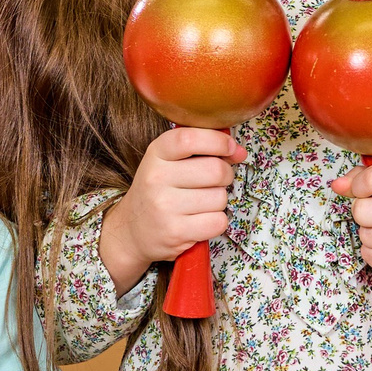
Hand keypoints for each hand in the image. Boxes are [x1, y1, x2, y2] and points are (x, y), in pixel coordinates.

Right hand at [99, 127, 247, 291]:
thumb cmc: (157, 193)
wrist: (131, 232)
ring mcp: (164, 206)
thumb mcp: (167, 163)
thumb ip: (201, 151)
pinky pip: (218, 222)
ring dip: (218, 202)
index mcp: (155, 154)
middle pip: (215, 170)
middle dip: (225, 176)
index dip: (218, 141)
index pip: (189, 138)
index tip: (230, 148)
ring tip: (200, 205)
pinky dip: (216, 222)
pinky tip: (199, 221)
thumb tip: (240, 151)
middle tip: (215, 182)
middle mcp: (156, 178)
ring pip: (220, 198)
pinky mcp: (175, 232)